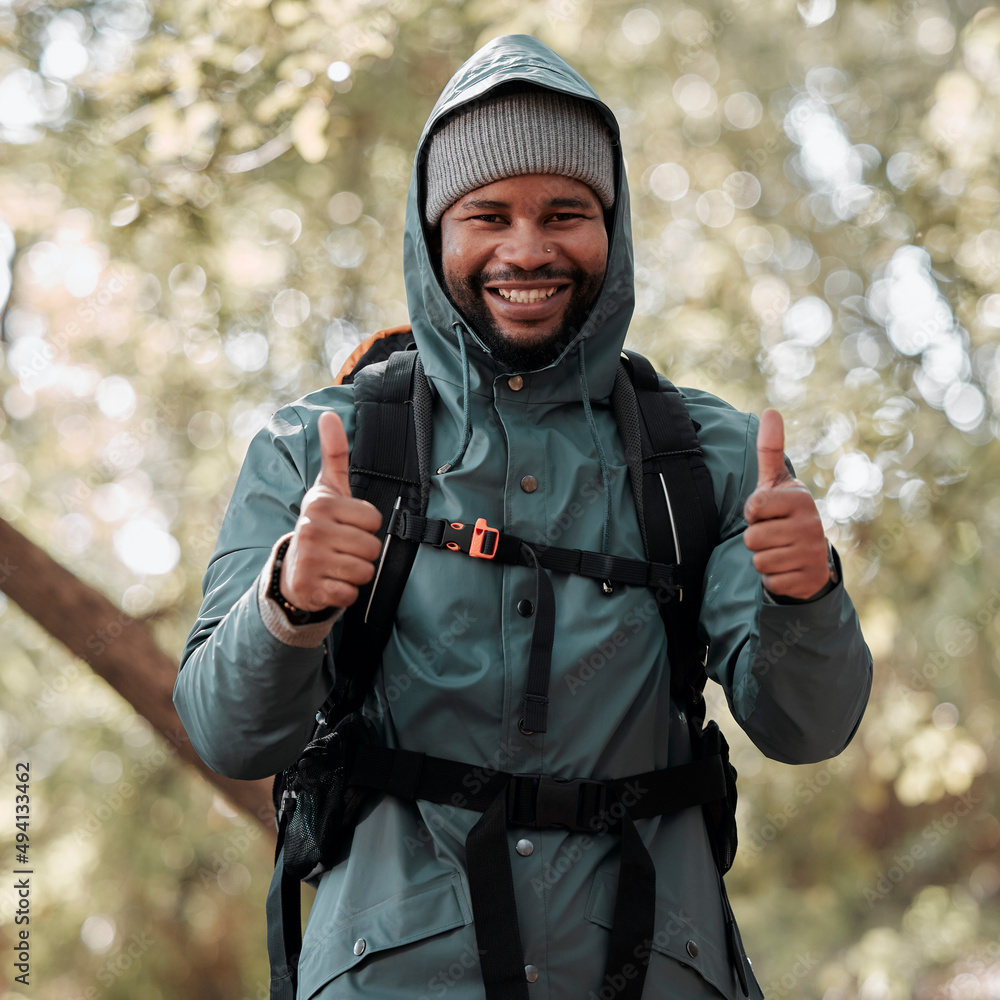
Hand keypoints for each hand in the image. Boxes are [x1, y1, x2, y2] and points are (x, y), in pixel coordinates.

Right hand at [280, 411, 382, 610]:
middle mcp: (312, 530)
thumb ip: (335, 454)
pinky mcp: (311, 588)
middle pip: (372, 547)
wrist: (292, 570)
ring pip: (364, 572)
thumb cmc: (320, 526)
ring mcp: (310, 560)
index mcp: (321, 505)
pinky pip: (351, 594)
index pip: (373, 518)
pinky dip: (346, 593)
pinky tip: (331, 582)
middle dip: (364, 552)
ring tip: (338, 564)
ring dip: (356, 573)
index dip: (366, 526)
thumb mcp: (327, 490)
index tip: (348, 526)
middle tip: (343, 549)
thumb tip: (330, 415)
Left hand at [743, 409, 830, 599]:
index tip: (766, 513)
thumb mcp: (776, 482)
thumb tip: (770, 410)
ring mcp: (812, 553)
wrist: (811, 557)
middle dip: (756, 539)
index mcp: (800, 499)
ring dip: (763, 559)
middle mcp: (811, 525)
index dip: (752, 513)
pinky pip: (771, 581)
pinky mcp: (809, 580)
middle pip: (752, 537)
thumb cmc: (785, 513)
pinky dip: (773, 578)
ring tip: (779, 550)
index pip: (753, 507)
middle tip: (773, 535)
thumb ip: (770, 450)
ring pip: (759, 560)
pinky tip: (786, 568)